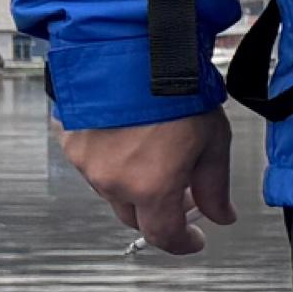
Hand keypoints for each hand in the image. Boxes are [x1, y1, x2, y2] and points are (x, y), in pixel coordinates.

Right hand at [61, 106, 235, 253]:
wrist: (132, 48)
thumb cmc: (176, 90)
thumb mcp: (212, 141)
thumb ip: (215, 186)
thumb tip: (222, 216)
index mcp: (150, 188)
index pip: (162, 236)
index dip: (182, 243)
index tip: (194, 238)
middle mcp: (112, 181)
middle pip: (135, 216)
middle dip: (159, 213)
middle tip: (183, 194)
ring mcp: (86, 162)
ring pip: (112, 190)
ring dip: (134, 186)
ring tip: (157, 157)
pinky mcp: (70, 140)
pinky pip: (92, 165)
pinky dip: (112, 162)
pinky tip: (130, 139)